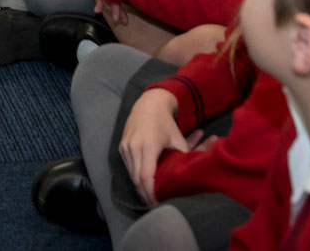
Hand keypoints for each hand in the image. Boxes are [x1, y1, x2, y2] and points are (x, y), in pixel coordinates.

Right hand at [120, 89, 185, 206]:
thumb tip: (188, 176)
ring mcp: (125, 146)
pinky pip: (128, 166)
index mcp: (148, 146)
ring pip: (131, 174)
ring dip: (140, 186)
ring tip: (150, 195)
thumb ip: (183, 157)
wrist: (149, 103)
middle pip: (137, 179)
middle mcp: (133, 147)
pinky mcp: (122, 146)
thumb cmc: (167, 122)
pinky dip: (135, 175)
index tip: (157, 204)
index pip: (146, 177)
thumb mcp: (178, 139)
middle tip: (155, 204)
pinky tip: (143, 181)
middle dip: (145, 194)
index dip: (151, 192)